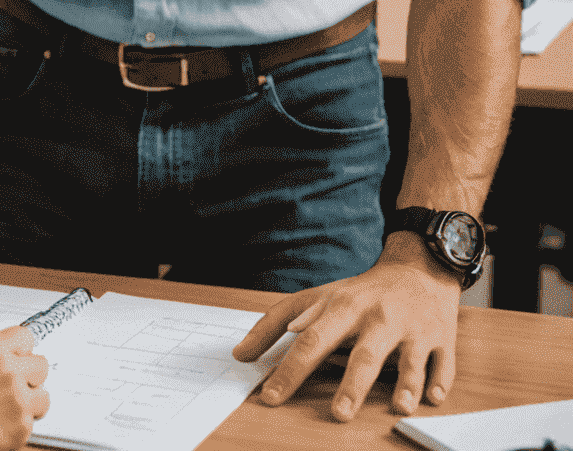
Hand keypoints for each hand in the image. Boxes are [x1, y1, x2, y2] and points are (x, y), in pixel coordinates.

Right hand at [0, 326, 50, 450]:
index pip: (25, 338)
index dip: (21, 350)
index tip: (17, 359)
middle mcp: (6, 370)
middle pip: (40, 365)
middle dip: (30, 375)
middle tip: (16, 386)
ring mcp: (15, 399)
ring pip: (43, 397)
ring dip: (30, 402)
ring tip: (9, 409)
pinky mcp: (18, 428)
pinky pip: (31, 423)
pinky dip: (18, 426)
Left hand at [232, 236, 462, 419]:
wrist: (417, 268)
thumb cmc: (360, 292)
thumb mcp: (317, 298)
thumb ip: (278, 323)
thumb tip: (241, 354)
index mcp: (340, 308)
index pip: (310, 341)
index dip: (290, 370)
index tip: (271, 396)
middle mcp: (376, 318)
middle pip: (361, 353)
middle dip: (351, 384)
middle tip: (339, 414)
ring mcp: (411, 330)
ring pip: (405, 360)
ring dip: (402, 385)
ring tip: (397, 407)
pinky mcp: (441, 340)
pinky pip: (440, 364)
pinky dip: (437, 382)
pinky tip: (432, 398)